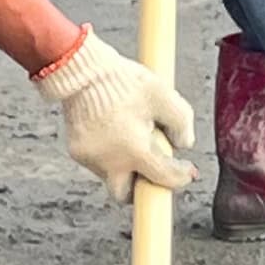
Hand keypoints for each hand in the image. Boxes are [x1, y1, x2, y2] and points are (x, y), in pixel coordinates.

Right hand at [37, 35, 195, 198]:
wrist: (82, 70)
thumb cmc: (123, 81)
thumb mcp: (163, 95)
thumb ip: (181, 122)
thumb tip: (184, 143)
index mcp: (135, 151)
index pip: (164, 179)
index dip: (181, 177)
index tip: (188, 171)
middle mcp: (110, 162)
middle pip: (127, 194)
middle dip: (140, 187)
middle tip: (151, 167)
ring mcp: (90, 158)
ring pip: (111, 174)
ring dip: (125, 163)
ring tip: (130, 132)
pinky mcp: (76, 150)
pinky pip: (97, 160)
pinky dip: (108, 152)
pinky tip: (112, 127)